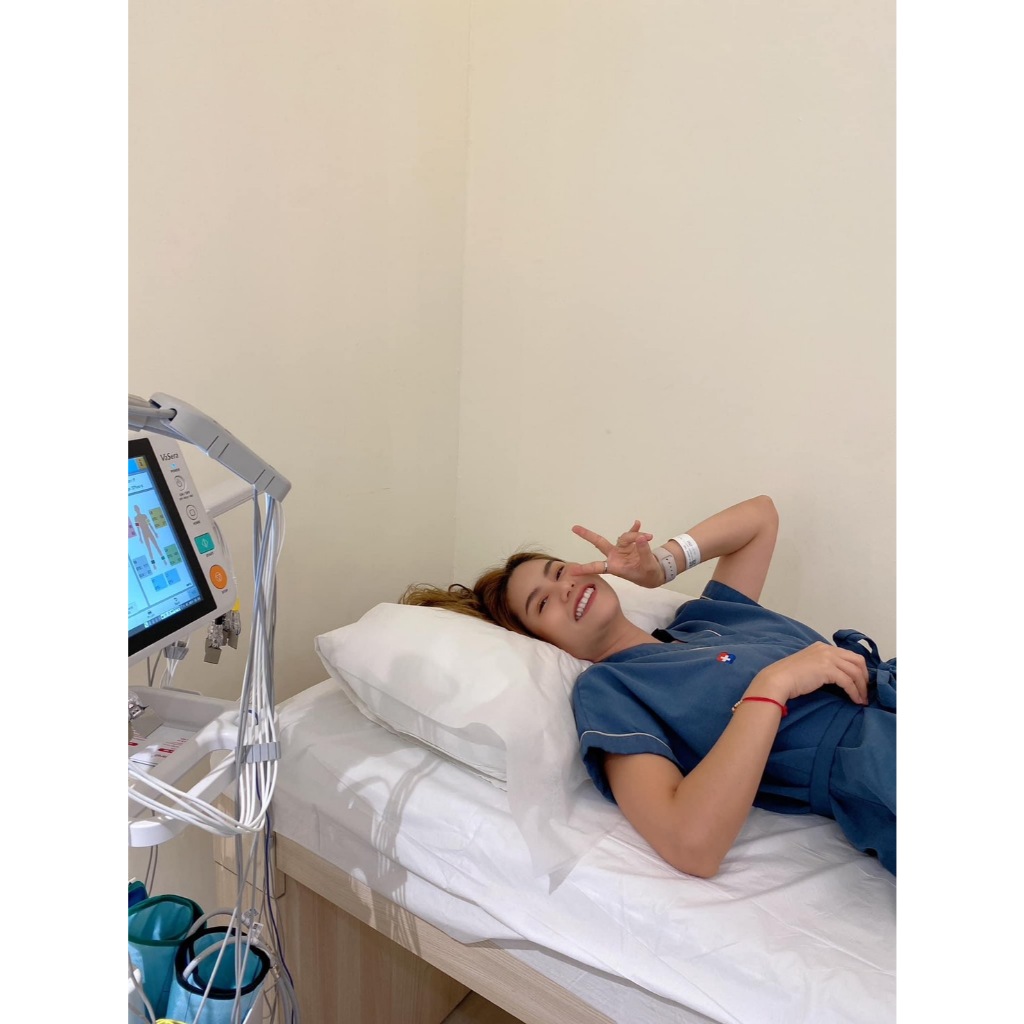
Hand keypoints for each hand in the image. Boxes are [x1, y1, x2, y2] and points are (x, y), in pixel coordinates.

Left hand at [570, 520, 664, 587]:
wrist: (654, 574)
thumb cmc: (647, 575)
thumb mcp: (647, 566)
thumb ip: (644, 552)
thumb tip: (640, 537)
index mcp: (615, 567)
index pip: (597, 567)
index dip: (585, 569)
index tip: (571, 570)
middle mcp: (615, 556)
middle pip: (599, 543)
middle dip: (587, 535)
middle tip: (574, 528)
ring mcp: (622, 549)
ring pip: (624, 537)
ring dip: (635, 535)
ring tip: (649, 536)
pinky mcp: (630, 544)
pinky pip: (631, 533)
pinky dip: (634, 529)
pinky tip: (637, 523)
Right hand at [751, 642, 868, 705]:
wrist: (778, 679)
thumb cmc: (789, 676)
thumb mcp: (808, 665)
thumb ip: (822, 666)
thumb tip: (836, 677)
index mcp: (822, 647)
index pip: (848, 655)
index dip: (858, 669)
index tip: (860, 682)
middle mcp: (827, 649)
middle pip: (857, 660)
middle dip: (864, 676)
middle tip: (865, 690)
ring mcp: (827, 657)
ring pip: (855, 671)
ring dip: (861, 687)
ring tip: (862, 699)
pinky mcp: (827, 669)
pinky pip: (848, 681)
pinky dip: (854, 692)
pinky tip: (855, 700)